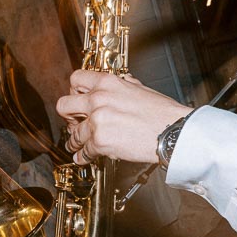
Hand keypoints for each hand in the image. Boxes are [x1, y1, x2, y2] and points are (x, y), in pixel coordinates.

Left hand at [56, 70, 190, 164]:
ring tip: (78, 145)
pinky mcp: (100, 141)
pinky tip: (85, 157)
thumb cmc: (162, 113)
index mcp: (108, 82)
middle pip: (64, 105)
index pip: (76, 79)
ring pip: (73, 133)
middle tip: (73, 122)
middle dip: (67, 116)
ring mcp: (97, 120)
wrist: (172, 132)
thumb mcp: (141, 89)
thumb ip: (125, 85)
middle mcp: (99, 99)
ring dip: (75, 141)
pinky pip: (84, 151)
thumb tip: (122, 82)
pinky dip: (84, 156)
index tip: (77, 99)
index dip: (74, 91)